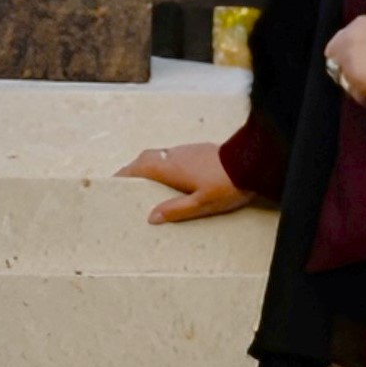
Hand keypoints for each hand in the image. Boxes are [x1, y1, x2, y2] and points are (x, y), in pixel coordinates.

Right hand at [118, 141, 255, 222]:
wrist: (251, 163)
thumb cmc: (226, 185)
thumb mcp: (200, 204)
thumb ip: (175, 210)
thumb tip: (152, 217)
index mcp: (172, 167)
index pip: (140, 166)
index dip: (125, 173)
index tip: (114, 181)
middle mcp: (176, 154)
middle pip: (148, 157)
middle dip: (134, 168)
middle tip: (127, 182)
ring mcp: (188, 150)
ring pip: (161, 154)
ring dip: (150, 165)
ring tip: (147, 182)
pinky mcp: (199, 150)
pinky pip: (174, 155)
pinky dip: (164, 163)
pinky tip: (172, 176)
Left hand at [325, 15, 365, 104]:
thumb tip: (362, 56)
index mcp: (355, 26)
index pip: (333, 49)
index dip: (344, 62)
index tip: (357, 68)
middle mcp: (348, 44)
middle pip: (336, 69)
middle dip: (351, 76)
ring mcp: (351, 65)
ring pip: (348, 86)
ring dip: (364, 88)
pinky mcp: (360, 85)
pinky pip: (362, 100)